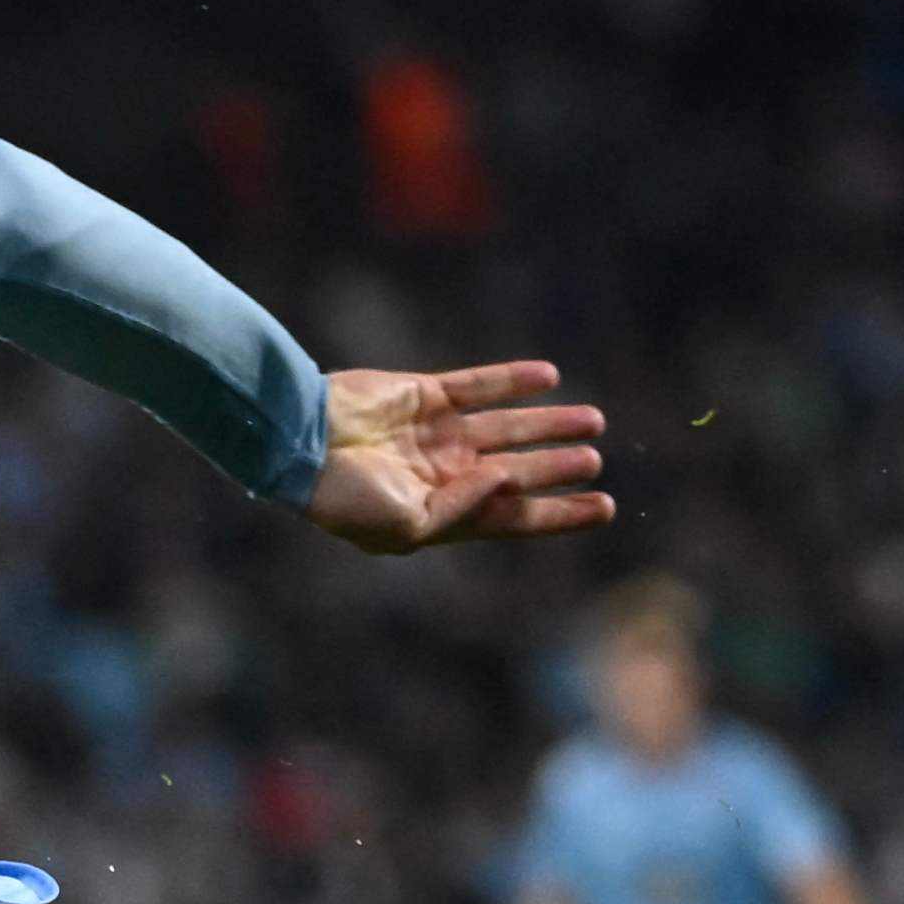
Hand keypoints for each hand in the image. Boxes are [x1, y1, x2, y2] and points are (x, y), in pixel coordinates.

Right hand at [305, 363, 612, 555]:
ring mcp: (433, 434)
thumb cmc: (344, 498)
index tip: (603, 507)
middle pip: (514, 471)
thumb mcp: (407, 525)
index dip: (558, 512)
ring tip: (594, 420)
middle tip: (595, 460)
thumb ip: (462, 509)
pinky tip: (550, 378)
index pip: (510, 517)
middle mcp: (441, 475)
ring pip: (505, 428)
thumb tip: (506, 480)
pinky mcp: (423, 395)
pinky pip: (478, 385)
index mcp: (438, 514)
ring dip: (548, 425)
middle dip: (556, 468)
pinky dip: (513, 380)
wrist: (299, 445)